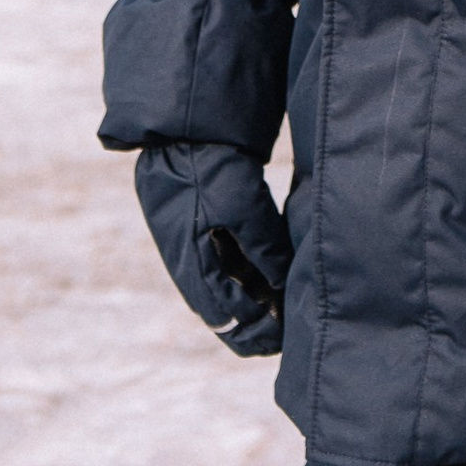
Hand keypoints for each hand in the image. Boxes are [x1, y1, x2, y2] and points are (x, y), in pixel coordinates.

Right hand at [134, 138, 292, 357]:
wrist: (182, 126)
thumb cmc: (210, 163)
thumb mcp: (242, 201)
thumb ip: (263, 244)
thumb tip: (280, 284)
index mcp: (193, 262)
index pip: (223, 316)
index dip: (252, 332)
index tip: (281, 339)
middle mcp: (189, 260)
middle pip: (221, 309)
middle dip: (252, 324)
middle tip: (284, 334)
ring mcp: (192, 245)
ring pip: (223, 288)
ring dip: (249, 302)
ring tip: (280, 312)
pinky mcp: (200, 228)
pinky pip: (223, 265)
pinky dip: (244, 278)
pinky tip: (266, 281)